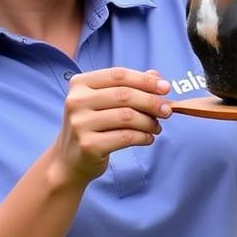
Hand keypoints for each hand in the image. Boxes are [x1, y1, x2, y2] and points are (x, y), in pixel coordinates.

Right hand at [50, 67, 172, 186]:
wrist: (68, 161)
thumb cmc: (92, 126)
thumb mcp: (105, 101)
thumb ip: (129, 86)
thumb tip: (157, 77)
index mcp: (79, 84)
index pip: (118, 74)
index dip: (145, 80)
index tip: (166, 87)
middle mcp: (76, 101)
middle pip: (124, 95)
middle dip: (151, 102)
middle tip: (167, 110)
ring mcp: (80, 124)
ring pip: (127, 116)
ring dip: (149, 122)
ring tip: (157, 127)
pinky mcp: (89, 145)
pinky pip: (126, 137)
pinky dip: (143, 137)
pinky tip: (148, 138)